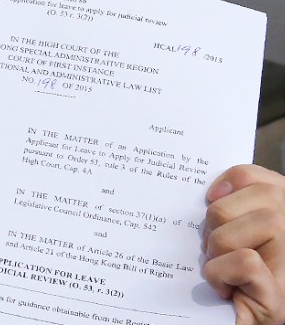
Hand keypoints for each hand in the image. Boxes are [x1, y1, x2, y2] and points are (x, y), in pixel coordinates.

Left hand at [204, 164, 284, 324]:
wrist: (247, 320)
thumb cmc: (243, 276)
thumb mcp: (240, 230)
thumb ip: (235, 204)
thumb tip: (213, 193)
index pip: (248, 176)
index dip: (223, 188)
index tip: (213, 203)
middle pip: (223, 208)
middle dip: (209, 232)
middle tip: (217, 253)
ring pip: (227, 235)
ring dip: (213, 257)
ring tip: (223, 271)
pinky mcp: (282, 292)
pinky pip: (243, 262)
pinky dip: (221, 276)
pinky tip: (228, 288)